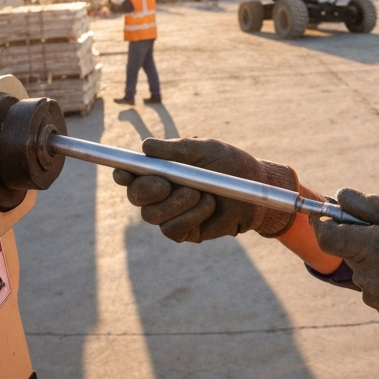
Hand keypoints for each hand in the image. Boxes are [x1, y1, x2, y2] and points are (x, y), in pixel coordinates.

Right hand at [113, 138, 297, 242]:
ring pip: (152, 215)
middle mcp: (161, 193)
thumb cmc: (229, 164)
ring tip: (201, 193)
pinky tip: (208, 206)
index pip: (131, 174)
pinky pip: (172, 230)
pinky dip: (189, 217)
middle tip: (165, 184)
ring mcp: (171, 214)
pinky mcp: (184, 232)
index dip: (123, 174)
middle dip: (146, 190)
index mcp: (161, 170)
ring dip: (176, 203)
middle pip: (136, 197)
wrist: (255, 189)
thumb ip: (177, 149)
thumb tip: (146, 146)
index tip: (125, 172)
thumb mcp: (206, 150)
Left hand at [312, 188, 378, 362]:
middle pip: (349, 253)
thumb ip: (374, 207)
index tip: (334, 216)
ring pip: (364, 273)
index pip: (328, 236)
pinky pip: (378, 292)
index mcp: (378, 248)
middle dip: (363, 242)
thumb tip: (341, 196)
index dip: (327, 223)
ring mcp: (378, 300)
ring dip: (378, 264)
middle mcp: (371, 278)